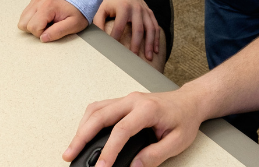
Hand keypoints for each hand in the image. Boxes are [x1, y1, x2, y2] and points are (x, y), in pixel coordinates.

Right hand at [18, 0, 87, 41]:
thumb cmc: (78, 11)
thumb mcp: (73, 25)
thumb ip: (58, 32)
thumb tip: (43, 38)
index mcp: (48, 6)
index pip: (33, 28)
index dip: (42, 34)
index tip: (52, 29)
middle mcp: (39, 1)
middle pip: (24, 24)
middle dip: (35, 30)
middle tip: (49, 26)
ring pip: (22, 19)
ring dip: (33, 24)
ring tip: (47, 22)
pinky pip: (25, 14)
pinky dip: (32, 19)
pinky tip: (44, 18)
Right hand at [62, 89, 202, 166]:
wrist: (189, 102)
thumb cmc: (184, 118)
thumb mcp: (178, 141)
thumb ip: (155, 155)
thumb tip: (134, 166)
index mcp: (147, 109)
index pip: (121, 130)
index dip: (108, 151)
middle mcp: (133, 100)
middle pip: (99, 115)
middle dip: (81, 136)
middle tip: (70, 154)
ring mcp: (126, 99)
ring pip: (96, 109)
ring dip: (81, 128)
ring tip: (72, 147)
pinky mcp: (123, 102)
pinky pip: (100, 108)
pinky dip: (88, 121)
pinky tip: (84, 133)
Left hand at [94, 0, 159, 60]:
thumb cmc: (112, 0)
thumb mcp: (102, 7)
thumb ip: (98, 21)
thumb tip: (98, 37)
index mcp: (123, 7)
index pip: (119, 26)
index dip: (116, 38)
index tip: (113, 51)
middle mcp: (136, 9)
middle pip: (138, 29)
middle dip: (136, 44)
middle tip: (134, 57)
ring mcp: (145, 11)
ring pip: (150, 29)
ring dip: (150, 44)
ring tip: (149, 58)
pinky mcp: (150, 13)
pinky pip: (155, 27)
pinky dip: (156, 39)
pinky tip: (156, 50)